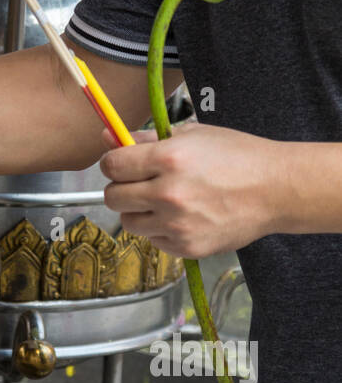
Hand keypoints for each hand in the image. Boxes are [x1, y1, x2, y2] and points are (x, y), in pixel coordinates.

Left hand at [99, 122, 279, 257]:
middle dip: (121, 187)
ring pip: (129, 222)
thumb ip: (146, 138)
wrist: (276, 190)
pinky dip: (160, 230)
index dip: (112, 162)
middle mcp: (168, 194)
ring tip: (163, 201)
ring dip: (138, 211)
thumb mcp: (192, 134)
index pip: (111, 165)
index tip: (121, 163)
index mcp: (168, 159)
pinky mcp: (187, 247)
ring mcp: (177, 225)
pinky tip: (181, 216)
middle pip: (112, 197)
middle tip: (139, 183)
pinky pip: (153, 241)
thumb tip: (108, 136)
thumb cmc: (238, 156)